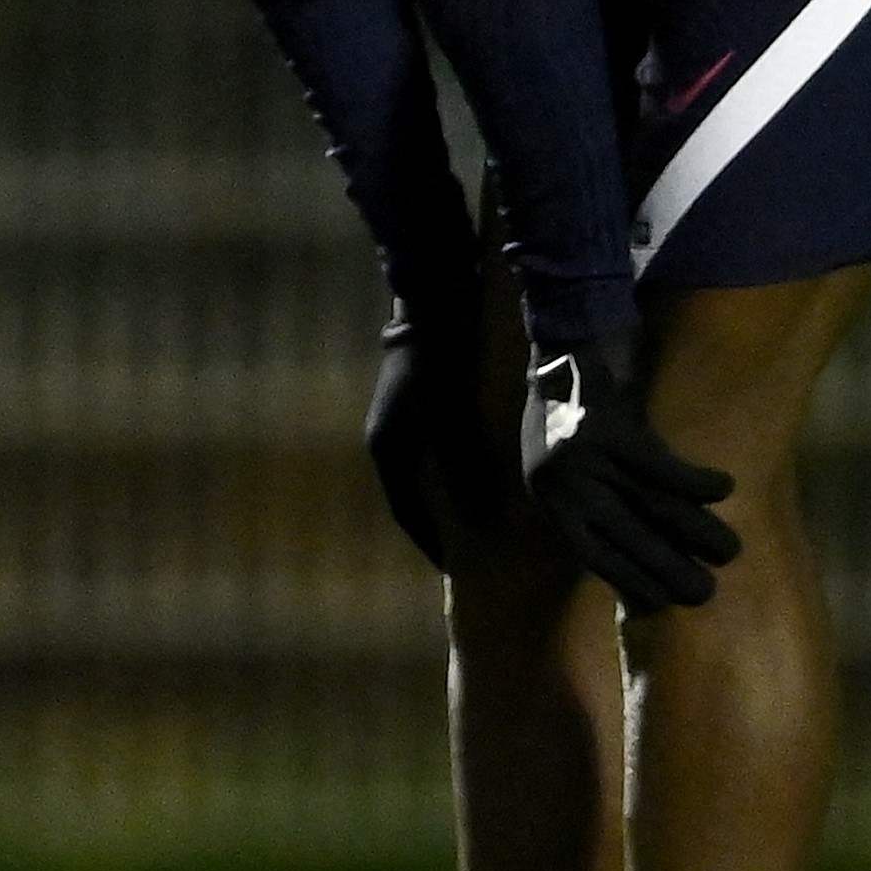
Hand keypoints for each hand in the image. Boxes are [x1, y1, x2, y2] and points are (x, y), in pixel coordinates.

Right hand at [362, 320, 504, 573]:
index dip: (430, 542)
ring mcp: (398, 418)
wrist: (432, 301)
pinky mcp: (415, 400)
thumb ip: (468, 466)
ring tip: (477, 517)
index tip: (453, 569)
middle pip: (413, 495)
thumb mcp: (456, 418)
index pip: (407, 514)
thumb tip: (483, 515)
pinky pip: (434, 449)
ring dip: (446, 495)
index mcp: (389, 450)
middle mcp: (388, 439)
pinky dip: (452, 468)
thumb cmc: (442, 362)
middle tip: (468, 550)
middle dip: (439, 524)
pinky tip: (480, 472)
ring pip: (424, 472)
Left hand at [520, 332, 741, 611]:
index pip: (592, 554)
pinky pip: (662, 467)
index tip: (663, 604)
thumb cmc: (567, 401)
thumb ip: (585, 496)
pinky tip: (728, 489)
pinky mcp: (610, 430)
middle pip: (624, 538)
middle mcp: (563, 484)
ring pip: (650, 507)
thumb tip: (629, 539)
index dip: (630, 581)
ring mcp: (585, 458)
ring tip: (730, 550)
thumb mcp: (558, 456)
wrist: (560, 335)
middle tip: (704, 595)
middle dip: (667, 570)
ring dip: (694, 530)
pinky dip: (697, 481)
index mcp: (548, 496)